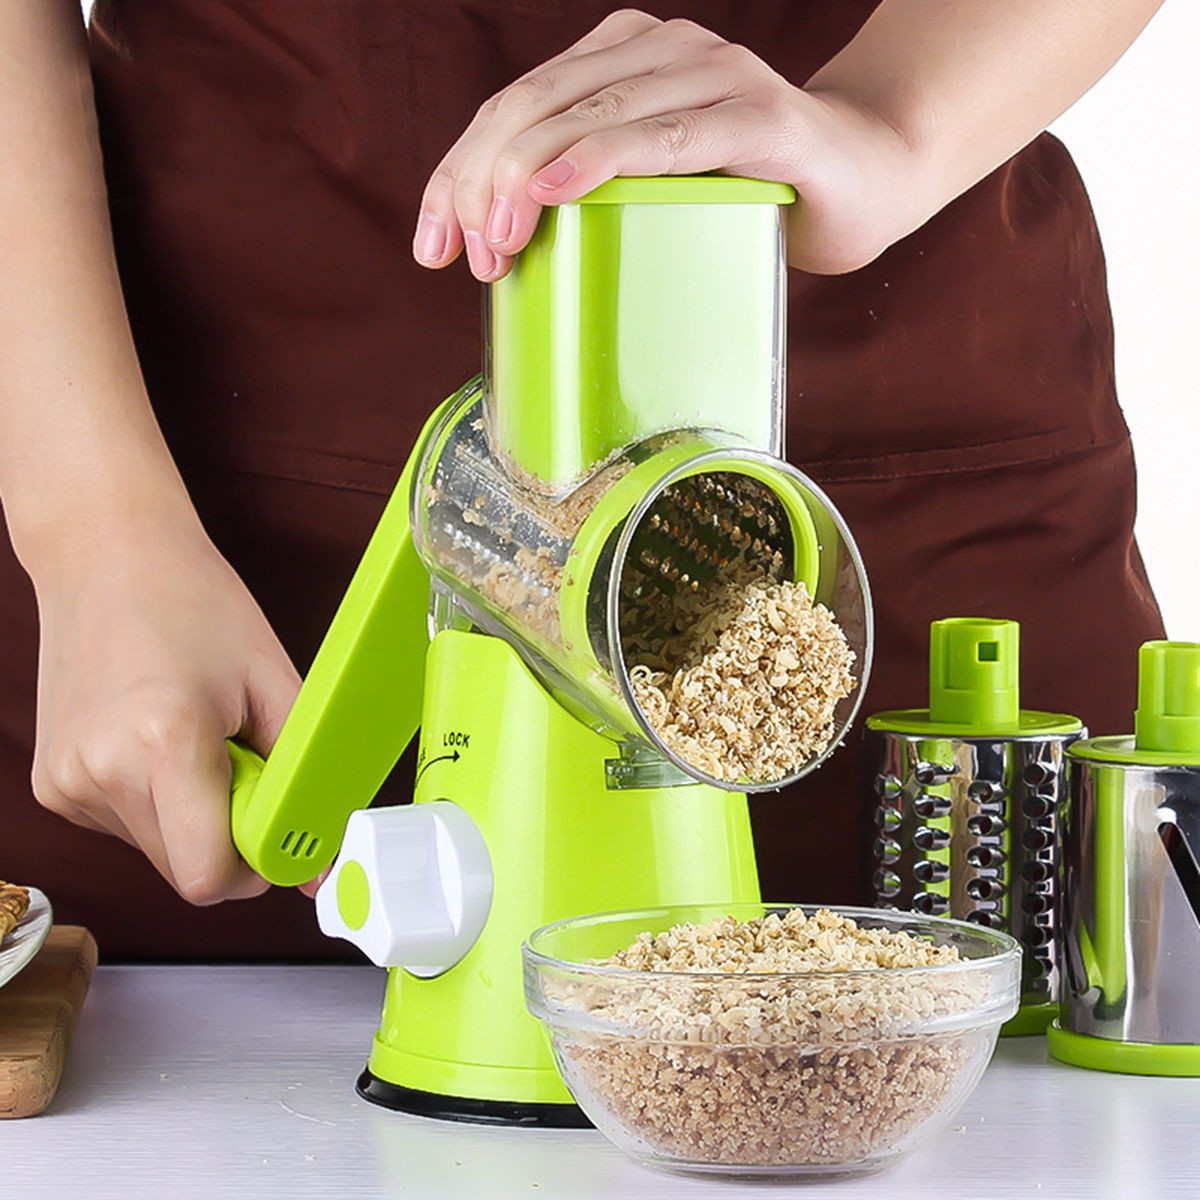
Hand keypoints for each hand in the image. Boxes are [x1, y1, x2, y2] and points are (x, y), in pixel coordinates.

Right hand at [29, 509, 300, 904]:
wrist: (105, 555)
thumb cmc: (194, 603)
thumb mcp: (272, 679)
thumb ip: (298, 778)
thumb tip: (316, 868)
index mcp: (161, 744)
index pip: (208, 877)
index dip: (254, 867)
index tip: (277, 830)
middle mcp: (102, 773)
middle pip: (184, 871)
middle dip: (229, 838)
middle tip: (242, 765)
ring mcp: (67, 784)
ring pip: (157, 851)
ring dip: (192, 819)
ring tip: (196, 738)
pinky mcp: (51, 785)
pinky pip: (126, 826)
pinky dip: (157, 802)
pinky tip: (159, 739)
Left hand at [412, 9, 915, 280]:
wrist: (866, 181)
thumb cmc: (752, 193)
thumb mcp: (654, 190)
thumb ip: (594, 192)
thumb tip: (498, 250)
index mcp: (624, 57)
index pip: (514, 105)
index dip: (456, 172)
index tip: (430, 247)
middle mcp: (662, 47)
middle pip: (537, 106)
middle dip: (479, 183)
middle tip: (464, 257)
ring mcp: (712, 75)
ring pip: (591, 114)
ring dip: (527, 180)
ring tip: (495, 243)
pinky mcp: (758, 119)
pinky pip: (667, 137)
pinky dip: (604, 161)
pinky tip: (556, 193)